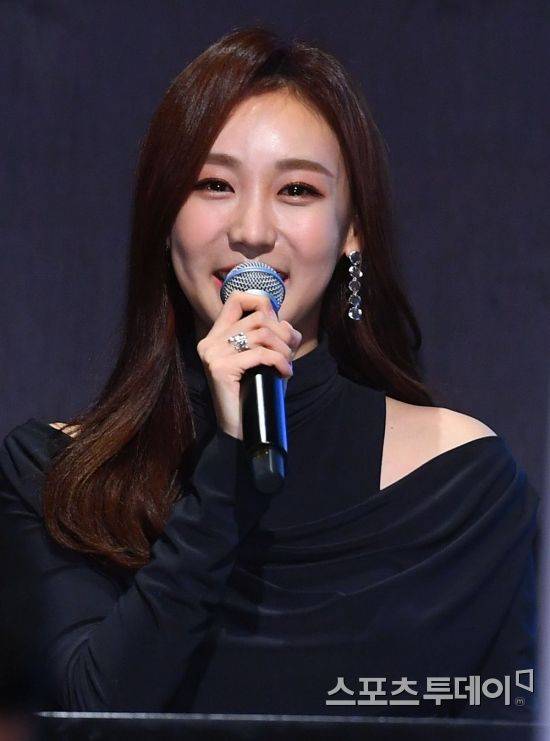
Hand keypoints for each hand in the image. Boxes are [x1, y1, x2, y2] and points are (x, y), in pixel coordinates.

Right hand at [196, 292, 301, 439]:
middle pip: (257, 317)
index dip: (261, 302)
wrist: (243, 430)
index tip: (278, 324)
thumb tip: (286, 324)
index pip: (236, 299)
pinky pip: (260, 354)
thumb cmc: (256, 394)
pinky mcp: (220, 368)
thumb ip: (271, 339)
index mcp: (217, 336)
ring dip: (284, 349)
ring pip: (261, 333)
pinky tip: (285, 374)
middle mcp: (210, 342)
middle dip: (283, 333)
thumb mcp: (265, 360)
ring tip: (288, 365)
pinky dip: (280, 362)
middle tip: (291, 352)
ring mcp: (212, 354)